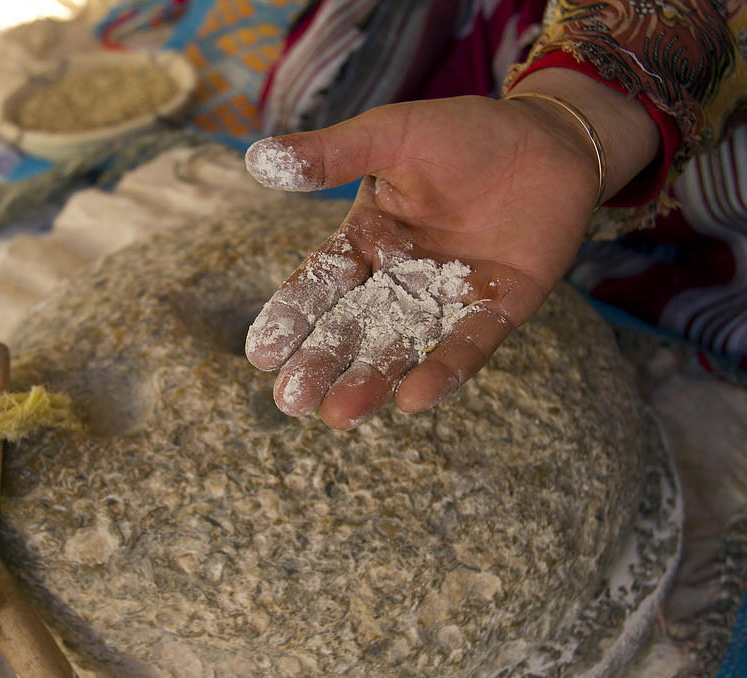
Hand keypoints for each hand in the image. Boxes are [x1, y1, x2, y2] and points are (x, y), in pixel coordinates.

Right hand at [244, 81, 654, 429]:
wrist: (549, 139)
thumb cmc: (462, 133)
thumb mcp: (389, 135)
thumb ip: (332, 155)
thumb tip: (255, 158)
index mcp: (366, 242)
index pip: (321, 284)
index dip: (291, 316)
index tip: (262, 354)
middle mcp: (400, 279)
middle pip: (353, 328)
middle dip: (323, 364)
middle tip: (292, 401)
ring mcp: (447, 299)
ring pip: (402, 346)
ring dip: (371, 380)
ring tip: (339, 416)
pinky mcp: (497, 310)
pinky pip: (467, 345)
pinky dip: (443, 370)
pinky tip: (414, 399)